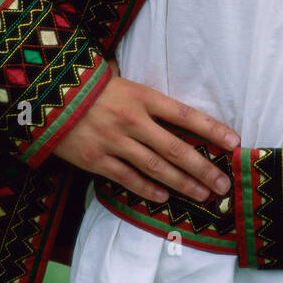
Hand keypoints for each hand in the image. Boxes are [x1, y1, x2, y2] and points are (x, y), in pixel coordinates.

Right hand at [53, 58, 239, 203]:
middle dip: (203, 168)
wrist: (49, 96)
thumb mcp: (127, 85)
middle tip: (224, 184)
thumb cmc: (94, 88)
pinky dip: (147, 189)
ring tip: (203, 194)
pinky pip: (127, 178)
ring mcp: (114, 141)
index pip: (186, 115)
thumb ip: (152, 102)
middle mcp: (133, 120)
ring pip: (156, 167)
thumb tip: (182, 115)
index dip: (212, 130)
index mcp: (144, 97)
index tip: (234, 143)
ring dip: (182, 183)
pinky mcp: (95, 160)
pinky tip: (165, 198)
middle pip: (176, 148)